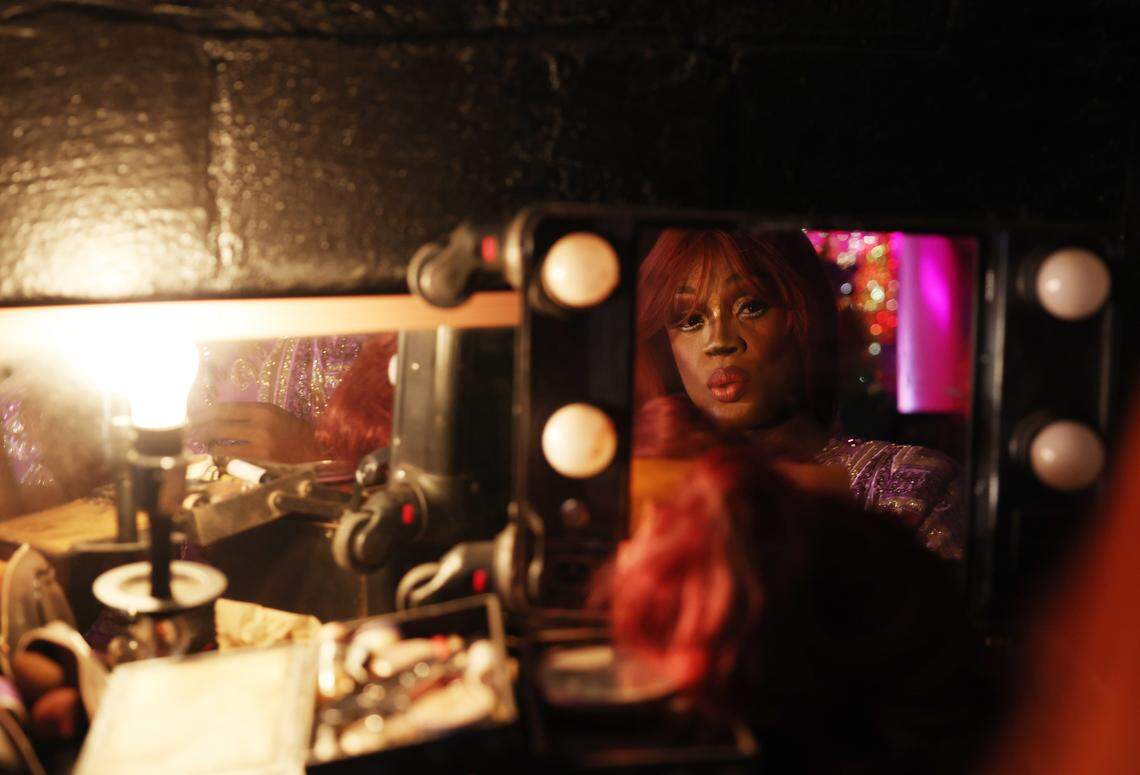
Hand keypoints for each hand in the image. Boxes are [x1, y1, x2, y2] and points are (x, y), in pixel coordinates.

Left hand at [188, 402, 319, 463]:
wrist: (316, 451)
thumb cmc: (295, 433)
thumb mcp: (276, 416)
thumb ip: (253, 415)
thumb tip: (222, 417)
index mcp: (265, 409)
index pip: (227, 407)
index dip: (207, 411)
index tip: (195, 414)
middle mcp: (261, 422)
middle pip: (220, 422)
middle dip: (200, 426)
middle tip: (188, 429)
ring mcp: (260, 441)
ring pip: (222, 438)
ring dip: (205, 440)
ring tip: (196, 440)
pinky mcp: (261, 457)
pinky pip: (231, 454)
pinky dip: (218, 453)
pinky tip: (212, 453)